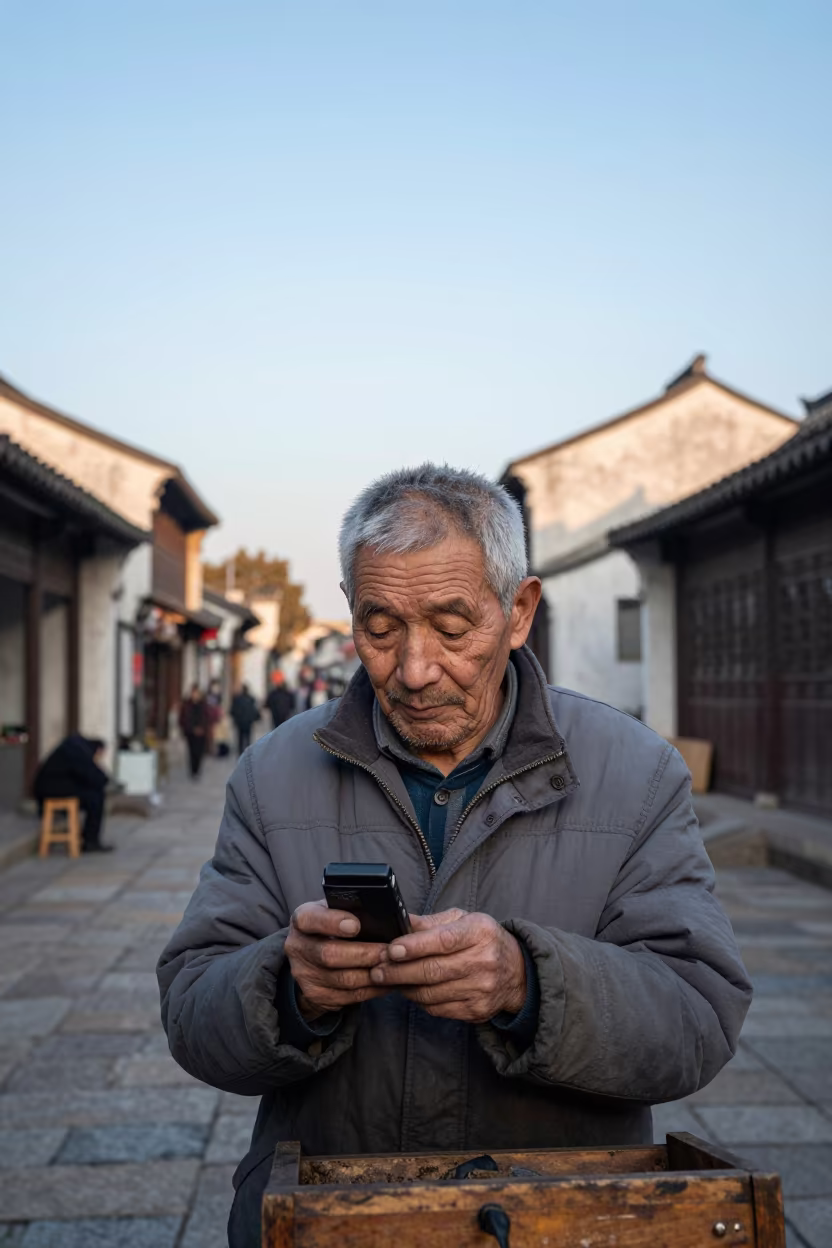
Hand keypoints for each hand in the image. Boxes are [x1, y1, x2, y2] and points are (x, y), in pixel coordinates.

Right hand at [284, 901, 388, 1020]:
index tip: (355, 925)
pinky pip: (348, 996)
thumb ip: (352, 910)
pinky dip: (372, 990)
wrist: (311, 956)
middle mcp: (298, 947)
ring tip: (394, 967)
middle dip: (364, 954)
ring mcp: (305, 974)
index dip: (332, 922)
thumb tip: (385, 915)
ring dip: (372, 975)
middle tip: (390, 951)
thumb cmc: (333, 926)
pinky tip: (387, 982)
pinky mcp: (316, 995)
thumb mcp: (335, 910)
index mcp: (302, 919)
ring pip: (343, 979)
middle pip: (330, 954)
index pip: (311, 919)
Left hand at [369, 909, 526, 1022]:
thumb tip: (398, 921)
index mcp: (480, 932)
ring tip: (388, 979)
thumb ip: (429, 923)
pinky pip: (437, 1008)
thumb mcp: (462, 920)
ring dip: (404, 987)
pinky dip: (418, 1000)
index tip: (391, 950)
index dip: (415, 946)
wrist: (516, 971)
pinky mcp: (476, 1010)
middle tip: (377, 970)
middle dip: (398, 971)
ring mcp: (481, 989)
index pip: (444, 940)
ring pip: (431, 993)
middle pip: (433, 970)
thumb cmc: (482, 940)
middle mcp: (484, 961)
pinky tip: (410, 990)